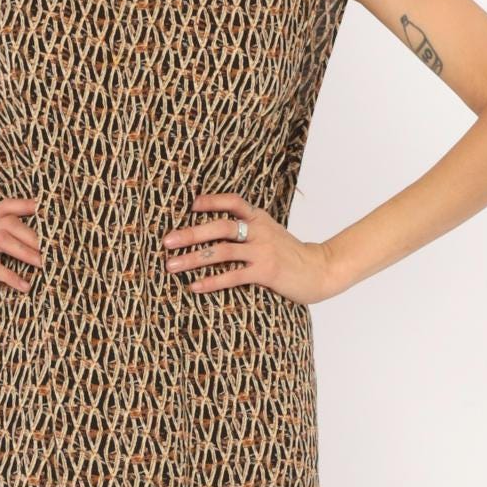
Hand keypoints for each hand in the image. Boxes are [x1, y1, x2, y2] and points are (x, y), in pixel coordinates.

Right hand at [0, 197, 42, 303]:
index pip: (4, 207)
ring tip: (44, 266)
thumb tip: (22, 250)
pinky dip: (9, 275)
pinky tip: (23, 286)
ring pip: (1, 239)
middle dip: (35, 236)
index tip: (50, 212)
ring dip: (26, 252)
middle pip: (8, 222)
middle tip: (55, 251)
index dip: (27, 206)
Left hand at [160, 193, 335, 305]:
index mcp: (260, 218)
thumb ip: (248, 229)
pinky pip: (233, 275)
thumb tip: (214, 231)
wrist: (320, 270)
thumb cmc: (289, 254)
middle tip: (166, 242)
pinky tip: (195, 286)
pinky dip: (212, 281)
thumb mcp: (270, 233)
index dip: (211, 201)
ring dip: (193, 258)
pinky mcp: (266, 272)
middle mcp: (260, 230)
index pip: (233, 202)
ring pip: (221, 251)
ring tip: (171, 266)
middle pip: (220, 226)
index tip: (190, 205)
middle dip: (190, 233)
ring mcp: (263, 251)